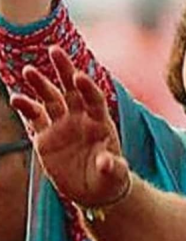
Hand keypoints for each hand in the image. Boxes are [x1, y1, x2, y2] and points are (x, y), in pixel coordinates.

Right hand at [10, 45, 128, 207]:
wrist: (93, 190)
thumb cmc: (110, 179)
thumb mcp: (115, 175)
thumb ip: (113, 167)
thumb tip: (107, 162)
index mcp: (101, 123)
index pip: (94, 100)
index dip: (87, 88)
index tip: (79, 76)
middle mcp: (81, 118)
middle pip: (72, 89)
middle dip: (64, 70)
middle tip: (54, 50)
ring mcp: (62, 125)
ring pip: (51, 98)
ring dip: (40, 84)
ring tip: (29, 70)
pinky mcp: (45, 136)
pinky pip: (34, 117)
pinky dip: (26, 107)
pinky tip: (16, 98)